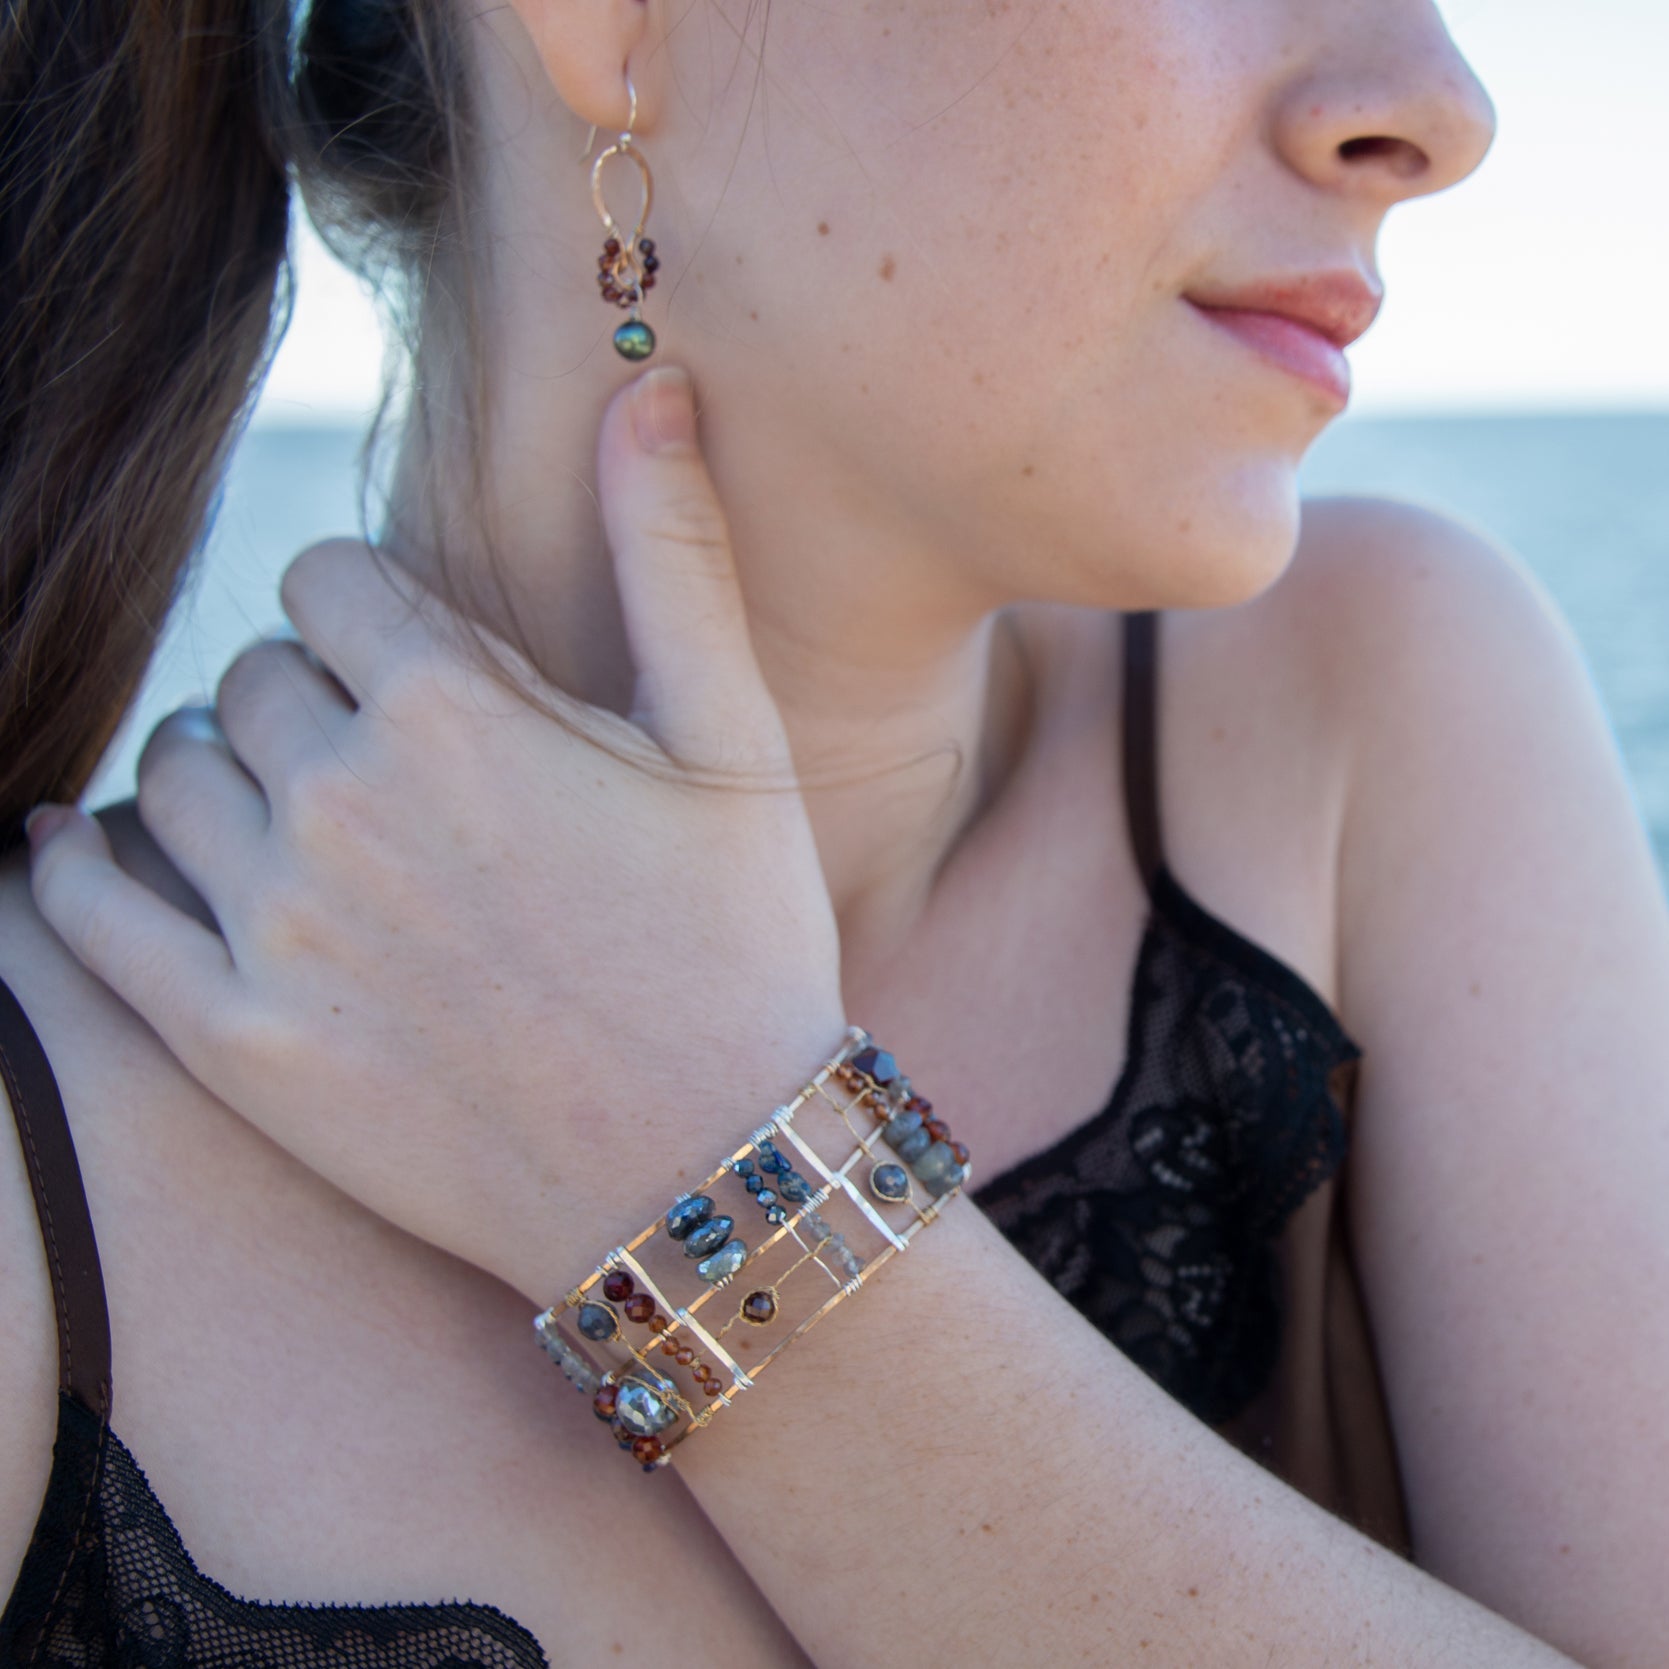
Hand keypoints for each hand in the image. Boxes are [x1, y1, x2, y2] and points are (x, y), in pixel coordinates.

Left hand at [27, 367, 847, 1298]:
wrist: (711, 1169)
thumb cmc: (738, 946)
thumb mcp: (730, 739)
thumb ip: (671, 551)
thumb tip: (652, 382)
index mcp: (454, 709)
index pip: (330, 584)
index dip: (378, 618)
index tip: (427, 674)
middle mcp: (340, 802)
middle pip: (251, 677)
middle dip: (313, 696)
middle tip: (387, 761)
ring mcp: (275, 928)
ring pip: (175, 775)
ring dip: (225, 773)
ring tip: (296, 817)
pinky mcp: (236, 1041)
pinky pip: (89, 914)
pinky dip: (74, 865)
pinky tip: (89, 847)